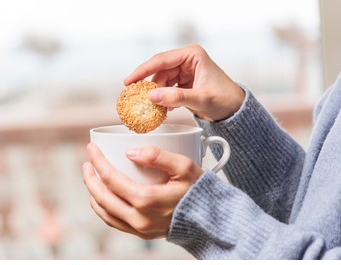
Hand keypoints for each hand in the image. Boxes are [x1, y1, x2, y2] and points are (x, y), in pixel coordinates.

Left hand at [82, 143, 203, 238]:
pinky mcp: (142, 233)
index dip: (98, 162)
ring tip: (91, 178)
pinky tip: (103, 198)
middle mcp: (139, 218)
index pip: (111, 179)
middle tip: (87, 163)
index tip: (91, 149)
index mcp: (146, 200)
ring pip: (105, 213)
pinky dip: (103, 209)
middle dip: (90, 178)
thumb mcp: (184, 167)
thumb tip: (129, 152)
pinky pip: (114, 222)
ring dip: (93, 194)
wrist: (210, 221)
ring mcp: (139, 228)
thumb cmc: (199, 191)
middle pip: (102, 197)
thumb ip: (158, 156)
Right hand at [125, 44, 244, 121]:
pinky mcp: (183, 83)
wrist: (235, 110)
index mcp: (192, 55)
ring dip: (156, 95)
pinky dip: (162, 99)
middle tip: (136, 99)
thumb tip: (152, 97)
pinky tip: (161, 109)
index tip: (129, 82)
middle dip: (149, 86)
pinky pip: (166, 89)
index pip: (161, 60)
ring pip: (161, 81)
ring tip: (151, 108)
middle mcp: (186, 60)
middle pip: (159, 71)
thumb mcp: (200, 98)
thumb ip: (176, 97)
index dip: (143, 71)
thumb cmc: (225, 99)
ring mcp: (184, 71)